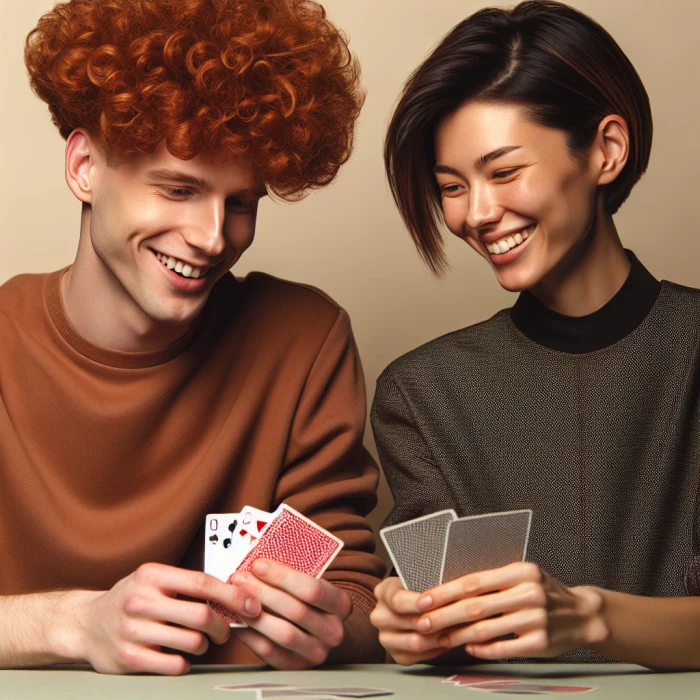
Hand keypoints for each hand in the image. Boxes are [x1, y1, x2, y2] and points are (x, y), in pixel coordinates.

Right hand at [64, 563, 261, 674]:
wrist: (84, 625)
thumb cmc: (129, 599)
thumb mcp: (152, 580)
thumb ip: (185, 584)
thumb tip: (234, 591)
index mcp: (151, 575)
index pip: (202, 582)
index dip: (231, 594)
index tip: (250, 604)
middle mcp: (140, 600)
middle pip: (201, 614)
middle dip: (223, 625)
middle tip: (226, 631)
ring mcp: (133, 631)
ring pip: (191, 641)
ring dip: (204, 645)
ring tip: (200, 642)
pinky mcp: (128, 659)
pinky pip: (174, 664)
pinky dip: (186, 663)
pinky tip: (181, 656)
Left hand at [230, 559, 352, 668]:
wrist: (323, 632)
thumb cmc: (313, 602)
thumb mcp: (315, 583)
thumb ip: (294, 575)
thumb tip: (259, 561)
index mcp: (341, 604)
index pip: (312, 589)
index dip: (282, 576)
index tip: (259, 565)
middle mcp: (333, 631)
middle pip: (295, 610)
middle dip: (263, 592)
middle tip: (240, 578)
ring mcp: (316, 652)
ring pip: (283, 633)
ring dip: (254, 614)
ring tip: (236, 598)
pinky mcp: (296, 667)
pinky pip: (270, 652)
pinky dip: (251, 635)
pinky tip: (239, 620)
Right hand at [369, 576, 449, 664]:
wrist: (409, 607)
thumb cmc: (418, 590)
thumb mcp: (417, 580)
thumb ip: (427, 586)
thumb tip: (445, 591)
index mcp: (383, 592)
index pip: (398, 600)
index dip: (416, 602)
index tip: (432, 602)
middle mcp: (379, 616)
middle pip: (408, 623)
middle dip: (433, 621)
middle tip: (453, 617)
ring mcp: (385, 637)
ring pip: (415, 642)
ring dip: (438, 637)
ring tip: (453, 630)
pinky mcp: (395, 655)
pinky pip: (419, 656)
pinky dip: (436, 649)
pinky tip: (445, 640)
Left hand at [415, 562, 607, 658]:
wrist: (583, 614)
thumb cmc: (543, 592)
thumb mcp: (522, 577)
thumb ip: (493, 581)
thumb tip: (450, 590)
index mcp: (520, 571)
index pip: (474, 581)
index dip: (445, 592)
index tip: (423, 600)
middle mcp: (529, 593)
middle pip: (476, 606)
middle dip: (444, 616)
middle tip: (423, 623)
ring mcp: (536, 619)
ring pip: (486, 629)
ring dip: (458, 635)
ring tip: (439, 638)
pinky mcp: (541, 643)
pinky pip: (504, 648)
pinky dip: (483, 649)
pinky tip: (469, 647)